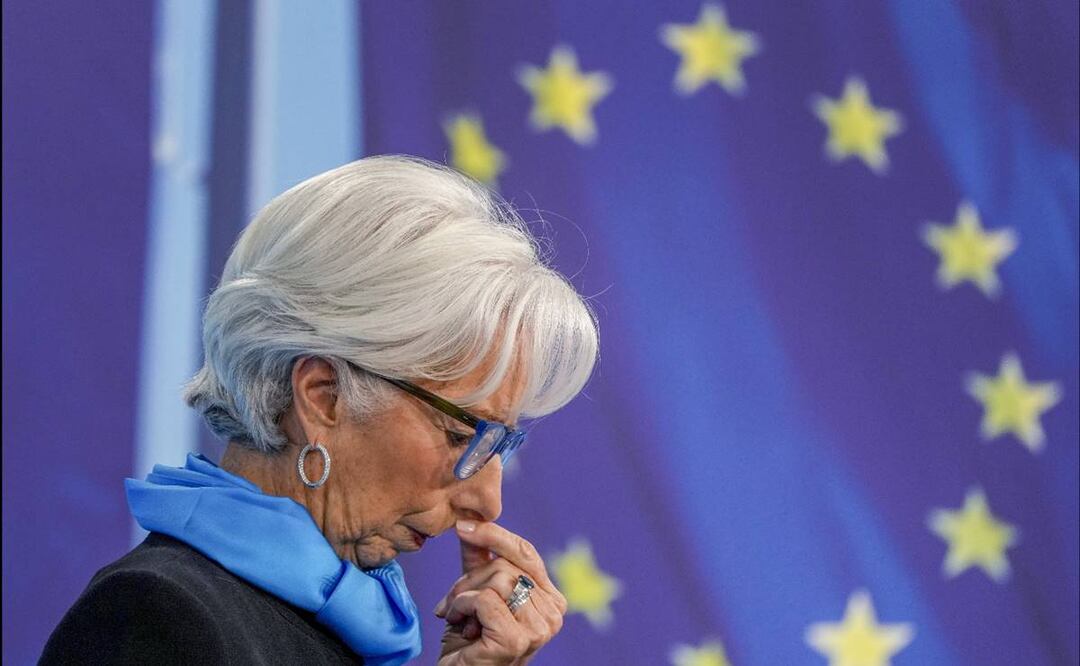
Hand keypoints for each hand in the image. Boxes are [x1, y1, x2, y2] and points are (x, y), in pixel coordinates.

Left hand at [435, 520, 566, 665]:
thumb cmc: (469, 643)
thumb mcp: (477, 594)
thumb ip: (480, 560)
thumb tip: (471, 519)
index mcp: (551, 600)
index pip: (526, 553)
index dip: (496, 535)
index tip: (463, 526)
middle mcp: (553, 614)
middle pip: (507, 565)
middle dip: (470, 579)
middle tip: (451, 603)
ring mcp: (538, 628)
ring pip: (497, 579)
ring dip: (464, 596)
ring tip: (457, 618)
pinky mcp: (516, 639)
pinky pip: (485, 599)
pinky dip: (462, 608)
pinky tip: (460, 627)